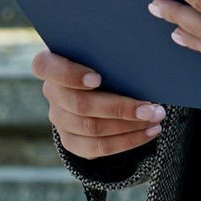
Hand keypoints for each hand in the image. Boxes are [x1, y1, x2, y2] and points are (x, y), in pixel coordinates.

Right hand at [32, 49, 165, 159]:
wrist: (98, 86)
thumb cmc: (104, 61)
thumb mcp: (102, 53)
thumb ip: (109, 54)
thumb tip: (141, 62)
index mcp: (51, 63)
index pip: (44, 67)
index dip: (69, 74)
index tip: (97, 78)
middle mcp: (52, 92)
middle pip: (80, 104)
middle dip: (120, 108)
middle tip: (152, 107)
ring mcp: (59, 119)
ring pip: (92, 128)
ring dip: (130, 126)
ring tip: (156, 118)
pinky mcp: (71, 141)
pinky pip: (98, 148)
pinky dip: (127, 141)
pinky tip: (149, 132)